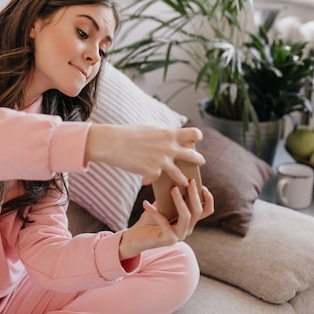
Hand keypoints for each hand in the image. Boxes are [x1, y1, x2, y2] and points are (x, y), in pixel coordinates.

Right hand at [85, 124, 204, 185]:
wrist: (113, 143)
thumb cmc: (129, 134)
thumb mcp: (150, 130)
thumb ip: (163, 136)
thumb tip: (170, 141)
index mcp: (169, 134)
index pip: (194, 134)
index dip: (196, 137)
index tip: (196, 140)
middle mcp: (169, 148)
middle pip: (192, 155)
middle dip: (198, 159)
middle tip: (201, 162)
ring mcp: (162, 161)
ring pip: (179, 174)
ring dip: (183, 179)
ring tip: (186, 182)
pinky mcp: (153, 172)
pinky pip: (156, 178)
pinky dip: (150, 178)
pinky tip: (143, 179)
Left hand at [118, 180, 213, 259]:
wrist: (136, 237)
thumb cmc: (149, 219)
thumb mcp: (161, 205)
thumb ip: (169, 196)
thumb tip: (173, 180)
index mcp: (188, 220)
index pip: (206, 211)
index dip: (208, 199)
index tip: (203, 186)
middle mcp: (187, 229)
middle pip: (197, 211)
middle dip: (194, 194)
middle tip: (188, 181)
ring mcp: (179, 236)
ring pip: (186, 217)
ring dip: (180, 201)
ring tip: (172, 189)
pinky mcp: (169, 240)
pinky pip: (164, 223)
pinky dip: (154, 212)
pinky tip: (145, 203)